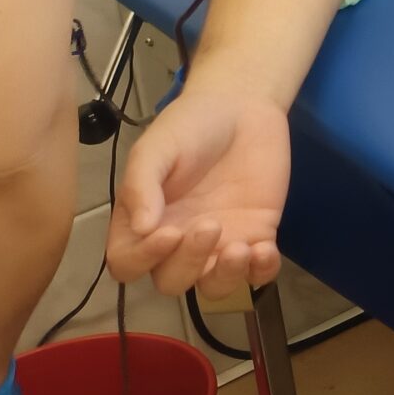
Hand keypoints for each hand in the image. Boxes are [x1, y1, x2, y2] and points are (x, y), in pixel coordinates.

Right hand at [108, 81, 289, 301]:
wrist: (243, 107)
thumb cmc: (190, 126)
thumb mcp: (156, 148)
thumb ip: (142, 186)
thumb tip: (140, 228)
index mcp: (142, 222)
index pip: (128, 262)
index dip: (143, 259)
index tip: (169, 232)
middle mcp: (177, 241)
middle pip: (172, 280)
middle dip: (188, 263)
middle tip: (209, 225)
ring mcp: (218, 243)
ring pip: (214, 287)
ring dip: (226, 277)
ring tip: (242, 248)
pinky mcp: (257, 235)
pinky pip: (258, 272)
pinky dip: (261, 272)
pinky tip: (265, 250)